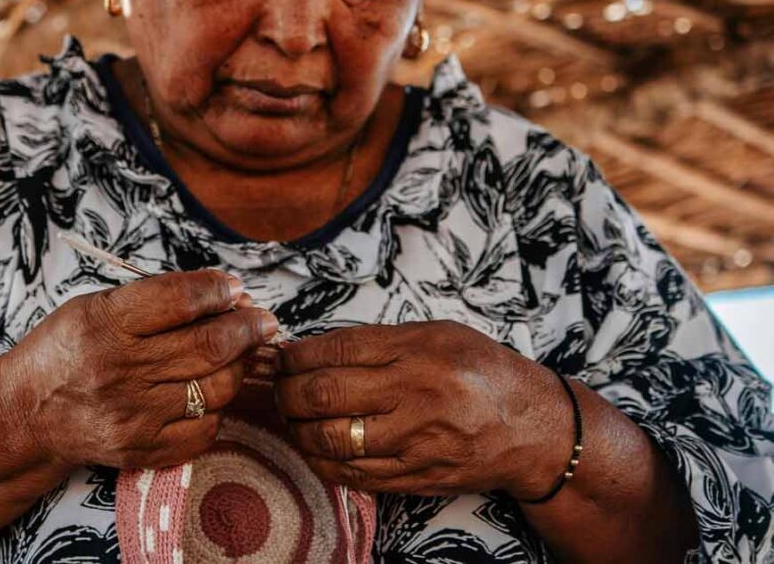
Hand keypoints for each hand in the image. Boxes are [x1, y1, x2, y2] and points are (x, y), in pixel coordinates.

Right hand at [3, 270, 278, 470]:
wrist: (28, 413)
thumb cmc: (68, 349)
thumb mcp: (95, 305)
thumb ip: (155, 298)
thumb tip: (224, 294)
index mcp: (105, 323)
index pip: (179, 301)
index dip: (217, 291)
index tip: (235, 289)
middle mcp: (120, 370)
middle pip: (208, 345)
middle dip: (247, 328)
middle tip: (263, 321)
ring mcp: (133, 415)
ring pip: (216, 387)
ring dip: (240, 365)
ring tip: (243, 352)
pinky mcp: (143, 449)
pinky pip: (206, 428)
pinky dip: (219, 406)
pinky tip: (213, 389)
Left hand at [274, 321, 570, 498]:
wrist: (533, 427)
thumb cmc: (482, 371)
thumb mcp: (437, 334)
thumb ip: (380, 340)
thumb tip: (318, 347)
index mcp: (417, 351)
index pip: (336, 350)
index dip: (296, 355)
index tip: (282, 357)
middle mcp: (414, 395)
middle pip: (324, 395)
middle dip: (286, 392)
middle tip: (277, 388)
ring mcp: (415, 441)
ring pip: (331, 440)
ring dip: (297, 430)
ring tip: (291, 418)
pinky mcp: (416, 476)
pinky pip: (353, 475)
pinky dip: (322, 462)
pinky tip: (314, 448)